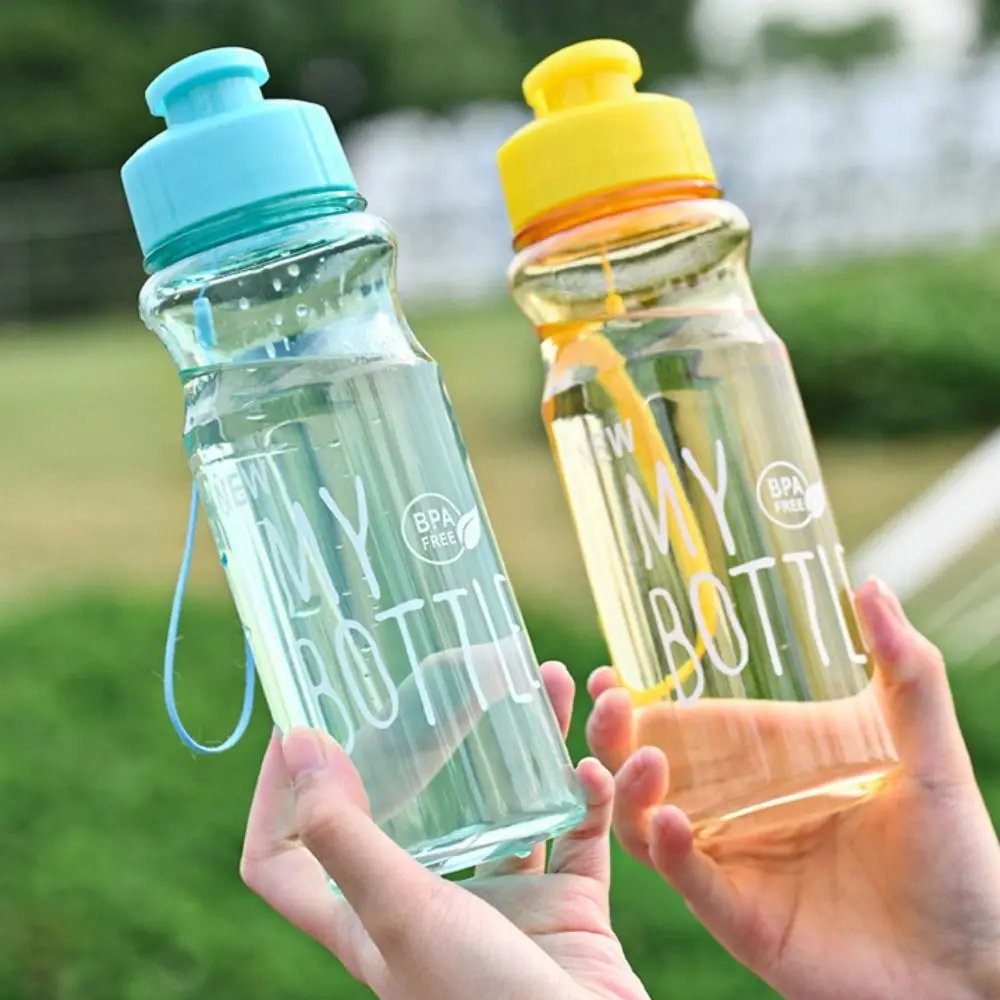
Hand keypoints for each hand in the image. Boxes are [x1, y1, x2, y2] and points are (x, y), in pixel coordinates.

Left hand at [240, 662, 649, 999]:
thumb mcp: (400, 916)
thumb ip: (344, 836)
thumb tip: (296, 746)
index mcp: (365, 920)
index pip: (284, 858)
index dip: (275, 796)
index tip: (296, 725)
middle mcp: (426, 906)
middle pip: (412, 803)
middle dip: (430, 734)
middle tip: (448, 670)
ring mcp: (500, 905)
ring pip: (507, 802)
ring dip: (529, 742)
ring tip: (547, 679)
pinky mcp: (564, 907)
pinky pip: (575, 831)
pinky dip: (584, 793)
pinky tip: (588, 761)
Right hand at [587, 579, 999, 999]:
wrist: (979, 965)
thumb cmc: (960, 858)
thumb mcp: (929, 753)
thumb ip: (906, 672)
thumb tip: (870, 585)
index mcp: (769, 768)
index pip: (687, 727)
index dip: (640, 702)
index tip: (610, 671)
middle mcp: (741, 812)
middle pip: (649, 771)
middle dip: (614, 737)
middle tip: (610, 703)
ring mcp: (738, 866)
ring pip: (648, 824)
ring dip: (631, 791)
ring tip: (647, 761)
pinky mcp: (745, 919)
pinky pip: (691, 883)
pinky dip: (672, 852)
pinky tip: (672, 822)